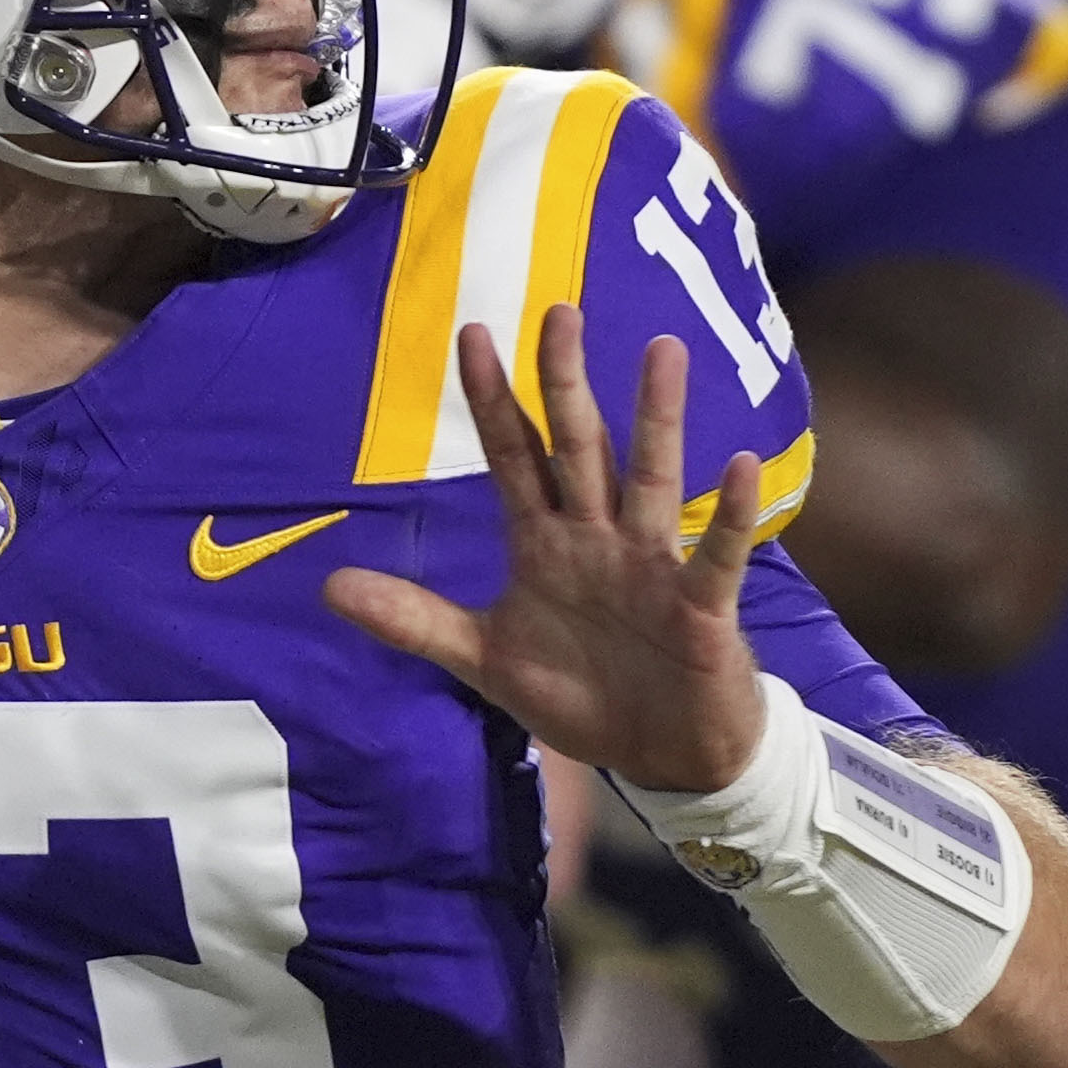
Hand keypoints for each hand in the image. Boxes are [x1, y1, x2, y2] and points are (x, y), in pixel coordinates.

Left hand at [322, 304, 778, 794]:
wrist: (662, 757)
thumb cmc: (581, 694)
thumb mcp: (485, 658)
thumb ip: (416, 621)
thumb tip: (329, 587)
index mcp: (545, 543)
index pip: (514, 457)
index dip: (492, 400)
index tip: (471, 335)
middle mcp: (598, 539)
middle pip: (580, 447)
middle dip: (566, 383)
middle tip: (559, 310)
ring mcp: (652, 566)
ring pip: (652, 478)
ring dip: (658, 418)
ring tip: (662, 350)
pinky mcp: (700, 606)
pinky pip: (715, 553)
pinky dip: (728, 514)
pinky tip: (738, 465)